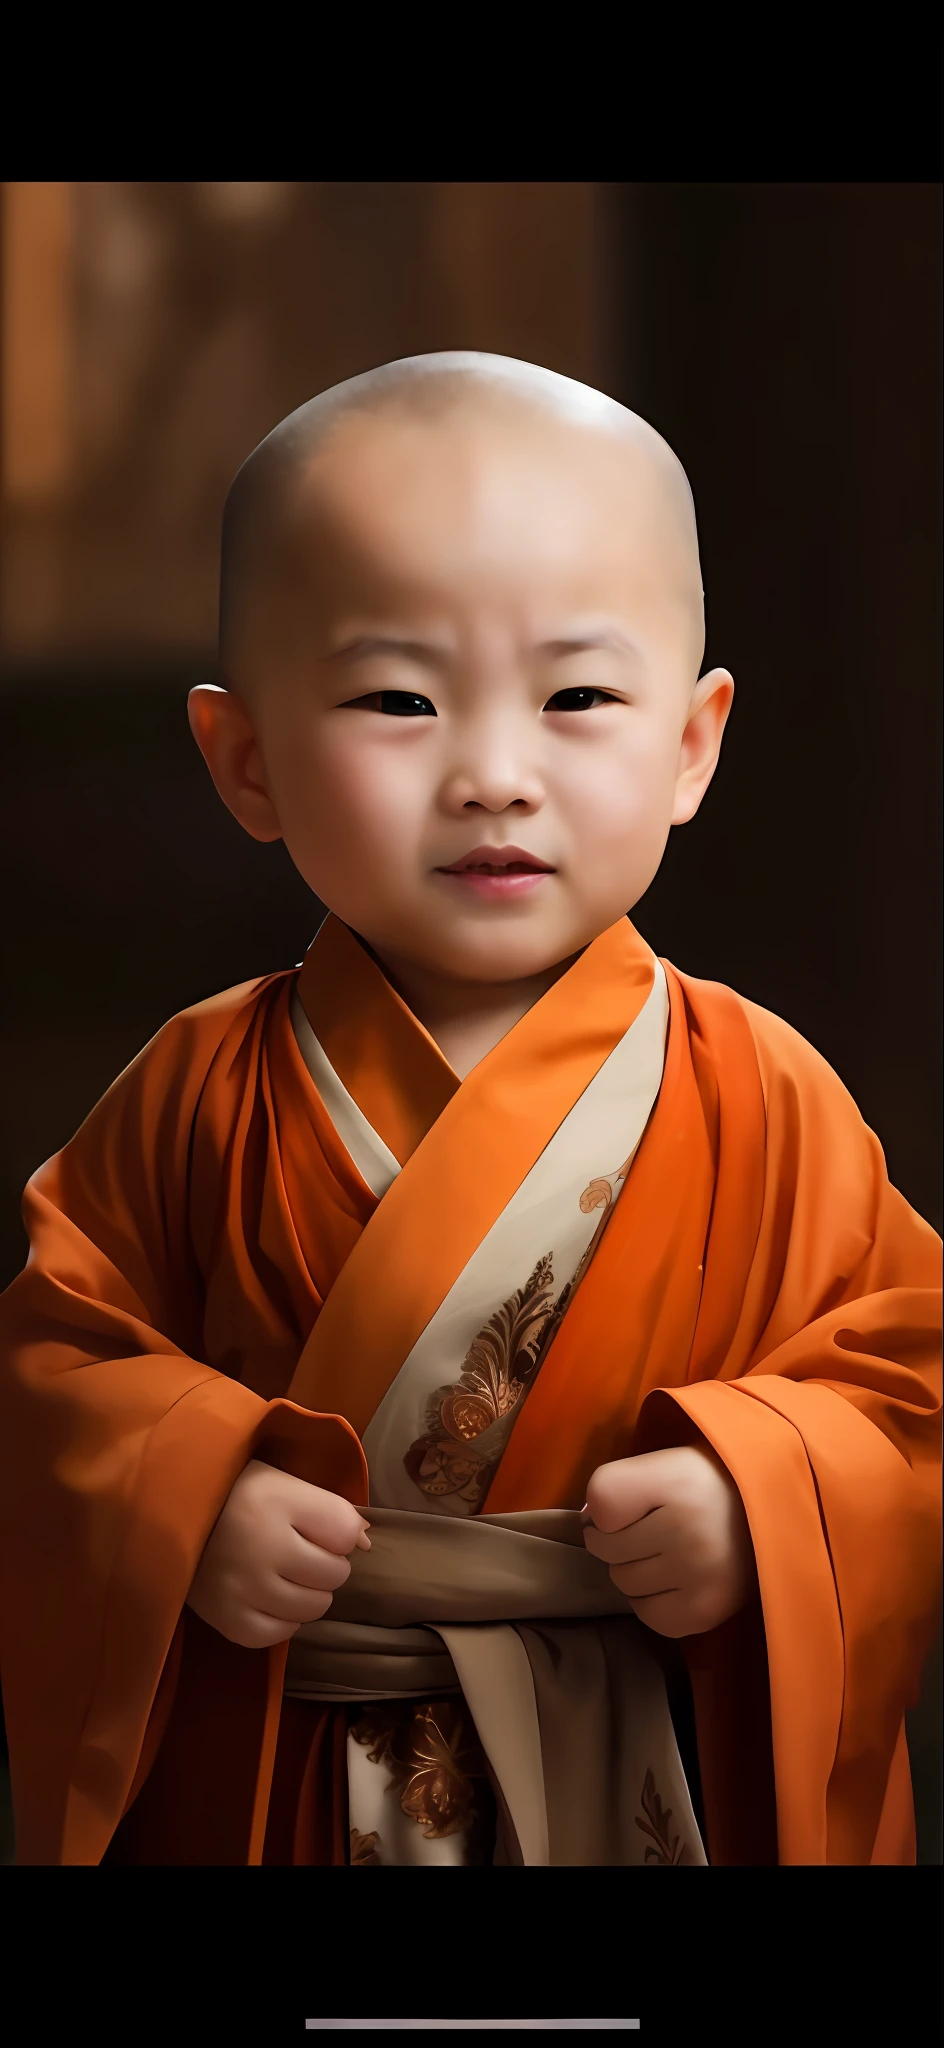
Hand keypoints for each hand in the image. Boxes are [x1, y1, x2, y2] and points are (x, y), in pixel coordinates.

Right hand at [187, 1458, 370, 1648]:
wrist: (168, 1515)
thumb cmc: (236, 1494)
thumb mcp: (283, 1483)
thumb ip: (330, 1508)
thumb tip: (366, 1542)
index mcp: (276, 1500)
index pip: (344, 1532)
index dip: (339, 1531)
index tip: (315, 1526)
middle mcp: (260, 1546)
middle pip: (334, 1574)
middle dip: (326, 1564)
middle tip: (299, 1551)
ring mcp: (242, 1588)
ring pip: (313, 1608)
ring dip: (309, 1593)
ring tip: (284, 1574)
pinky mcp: (226, 1619)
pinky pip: (280, 1634)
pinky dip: (283, 1620)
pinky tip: (269, 1598)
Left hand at [582, 1443, 756, 1638]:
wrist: (775, 1516)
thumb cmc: (708, 1485)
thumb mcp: (665, 1464)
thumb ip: (618, 1485)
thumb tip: (588, 1524)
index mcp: (676, 1480)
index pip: (603, 1499)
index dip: (606, 1505)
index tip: (632, 1504)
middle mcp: (687, 1530)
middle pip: (606, 1548)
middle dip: (616, 1540)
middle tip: (650, 1530)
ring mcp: (697, 1576)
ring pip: (622, 1583)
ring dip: (632, 1570)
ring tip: (664, 1554)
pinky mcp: (705, 1611)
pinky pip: (647, 1615)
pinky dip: (651, 1601)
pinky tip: (673, 1581)